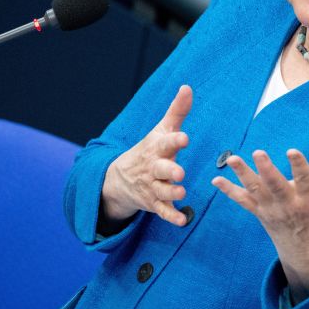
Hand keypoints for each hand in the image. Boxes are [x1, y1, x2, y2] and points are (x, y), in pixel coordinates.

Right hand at [100, 85, 192, 231]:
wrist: (119, 178)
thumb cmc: (150, 149)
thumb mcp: (161, 130)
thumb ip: (177, 111)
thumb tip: (188, 87)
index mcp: (156, 148)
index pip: (165, 143)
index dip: (174, 140)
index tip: (185, 138)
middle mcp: (153, 168)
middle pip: (160, 169)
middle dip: (169, 171)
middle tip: (180, 172)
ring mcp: (152, 187)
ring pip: (162, 191)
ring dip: (171, 193)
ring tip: (182, 192)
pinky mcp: (154, 204)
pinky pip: (162, 212)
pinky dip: (171, 217)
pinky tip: (182, 221)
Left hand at [212, 149, 308, 302]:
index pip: (305, 179)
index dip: (298, 165)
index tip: (291, 150)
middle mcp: (289, 205)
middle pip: (275, 186)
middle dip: (266, 170)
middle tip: (257, 152)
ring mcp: (272, 211)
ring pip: (255, 190)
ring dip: (242, 175)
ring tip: (231, 158)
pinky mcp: (259, 214)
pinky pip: (242, 201)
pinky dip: (229, 191)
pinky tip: (214, 179)